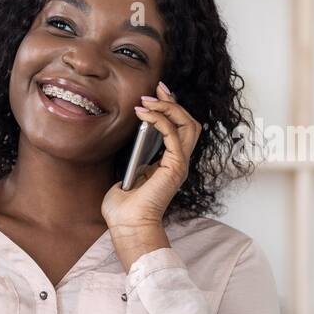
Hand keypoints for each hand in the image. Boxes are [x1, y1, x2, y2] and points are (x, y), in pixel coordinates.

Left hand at [101, 80, 200, 232]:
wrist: (127, 225)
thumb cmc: (124, 208)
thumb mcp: (127, 177)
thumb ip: (134, 162)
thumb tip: (130, 150)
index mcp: (168, 164)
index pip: (179, 129)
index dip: (171, 109)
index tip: (156, 95)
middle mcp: (178, 162)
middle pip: (189, 123)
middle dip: (174, 102)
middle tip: (158, 88)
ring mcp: (179, 164)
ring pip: (188, 125)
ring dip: (169, 108)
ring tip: (149, 99)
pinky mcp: (174, 167)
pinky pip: (173, 135)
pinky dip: (159, 120)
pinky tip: (143, 113)